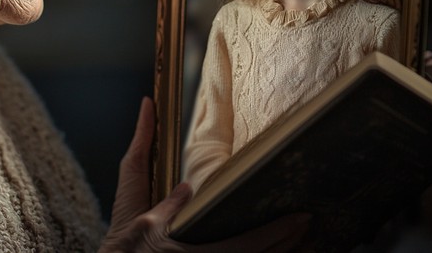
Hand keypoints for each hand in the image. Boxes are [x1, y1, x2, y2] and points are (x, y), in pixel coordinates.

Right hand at [99, 97, 309, 252]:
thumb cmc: (124, 249)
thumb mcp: (141, 222)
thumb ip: (167, 205)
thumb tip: (186, 186)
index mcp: (189, 250)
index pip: (245, 245)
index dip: (276, 234)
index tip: (299, 220)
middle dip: (285, 243)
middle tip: (308, 225)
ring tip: (300, 239)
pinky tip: (273, 250)